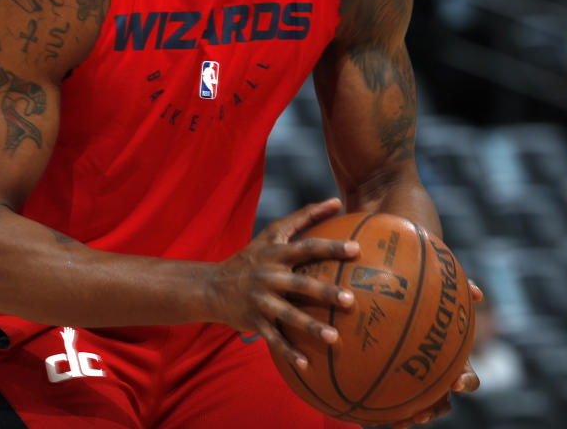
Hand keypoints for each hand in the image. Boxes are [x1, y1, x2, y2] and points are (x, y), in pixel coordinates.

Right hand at [208, 198, 358, 369]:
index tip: (355, 249)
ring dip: (311, 327)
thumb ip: (304, 217)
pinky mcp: (254, 322)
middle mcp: (268, 276)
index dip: (330, 247)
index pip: (306, 247)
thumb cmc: (252, 256)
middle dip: (324, 292)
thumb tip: (337, 201)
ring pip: (288, 316)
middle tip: (350, 300)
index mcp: (275, 254)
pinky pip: (274, 339)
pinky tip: (307, 366)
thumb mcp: (272, 234)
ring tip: (335, 338)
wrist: (211, 286)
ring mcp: (260, 301)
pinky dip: (289, 353)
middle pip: (300, 284)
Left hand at [392, 280, 483, 428]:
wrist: (392, 308)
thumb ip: (457, 290)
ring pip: (420, 407)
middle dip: (435, 409)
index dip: (466, 382)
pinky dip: (386, 411)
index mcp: (451, 360)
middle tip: (423, 412)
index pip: (468, 377)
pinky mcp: (396, 387)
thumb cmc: (424, 300)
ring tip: (401, 420)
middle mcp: (437, 376)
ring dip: (413, 415)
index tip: (457, 382)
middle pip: (443, 401)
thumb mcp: (437, 291)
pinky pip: (393, 404)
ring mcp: (417, 384)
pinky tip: (370, 414)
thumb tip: (477, 292)